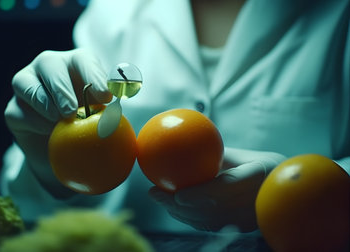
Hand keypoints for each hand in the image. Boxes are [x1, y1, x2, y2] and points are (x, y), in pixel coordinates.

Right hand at [4, 49, 111, 197]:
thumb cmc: (89, 127)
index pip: (83, 60)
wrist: (63, 152)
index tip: (105, 97)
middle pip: (49, 64)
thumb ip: (112, 108)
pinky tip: (48, 131)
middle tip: (73, 110)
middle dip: (62, 86)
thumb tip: (127, 99)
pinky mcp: (13, 109)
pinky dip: (34, 121)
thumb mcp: (104, 117)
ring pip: (25, 82)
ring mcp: (27, 85)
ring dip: (44, 101)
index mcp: (75, 64)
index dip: (94, 75)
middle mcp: (48, 68)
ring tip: (59, 119)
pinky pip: (18, 111)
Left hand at [149, 147, 285, 231]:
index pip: (227, 187)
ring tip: (159, 200)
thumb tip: (182, 146)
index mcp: (257, 174)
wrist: (286, 187)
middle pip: (212, 208)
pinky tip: (174, 209)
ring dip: (180, 213)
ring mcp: (250, 217)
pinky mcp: (244, 227)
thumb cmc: (260, 164)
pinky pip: (212, 225)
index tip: (178, 195)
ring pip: (209, 220)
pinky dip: (190, 218)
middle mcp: (256, 199)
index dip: (201, 194)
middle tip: (155, 194)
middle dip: (179, 205)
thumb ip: (216, 156)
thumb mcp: (242, 155)